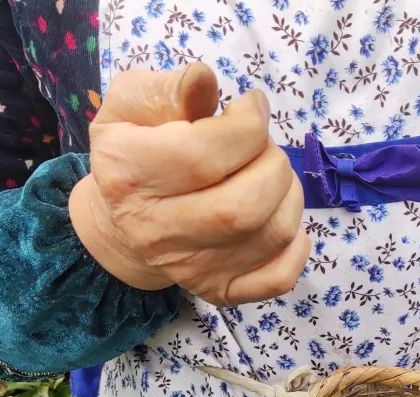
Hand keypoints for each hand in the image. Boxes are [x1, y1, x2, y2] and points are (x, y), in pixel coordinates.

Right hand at [69, 63, 309, 305]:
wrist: (123, 223)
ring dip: (290, 195)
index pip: (204, 156)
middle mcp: (156, 230)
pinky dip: (296, 247)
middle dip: (272, 163)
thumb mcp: (133, 106)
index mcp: (130, 175)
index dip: (247, 124)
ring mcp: (190, 269)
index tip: (251, 107)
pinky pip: (278, 278)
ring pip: (269, 235)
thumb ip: (169, 89)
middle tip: (262, 147)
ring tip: (271, 175)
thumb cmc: (136, 150)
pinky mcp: (219, 292)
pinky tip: (280, 217)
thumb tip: (205, 80)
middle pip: (242, 205)